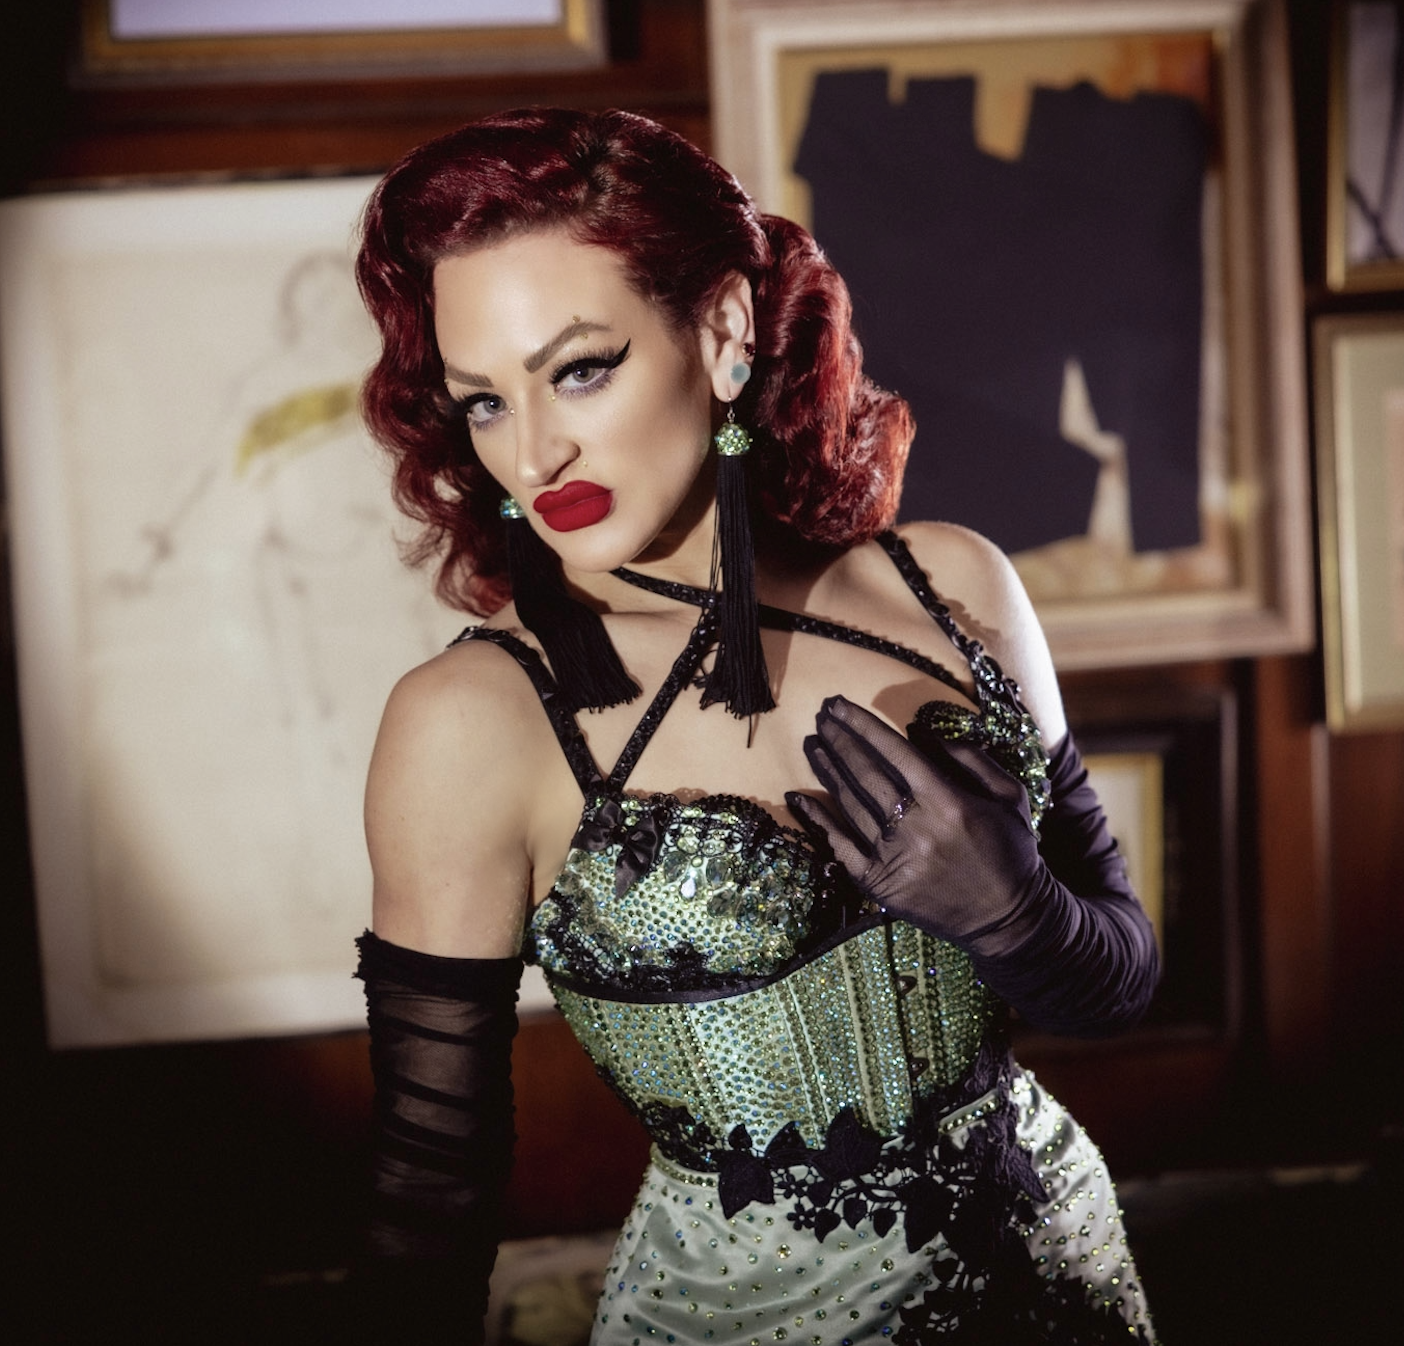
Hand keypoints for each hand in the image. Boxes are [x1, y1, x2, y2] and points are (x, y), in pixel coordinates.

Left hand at [785, 695, 1040, 945]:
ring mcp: (893, 856)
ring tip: (812, 744)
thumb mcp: (1008, 796)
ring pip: (850, 803)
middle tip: (820, 715)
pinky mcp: (878, 883)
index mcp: (947, 801)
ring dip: (827, 770)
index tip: (839, 705)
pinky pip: (839, 846)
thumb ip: (970, 759)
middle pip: (865, 773)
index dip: (862, 725)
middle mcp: (915, 826)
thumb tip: (920, 730)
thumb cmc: (1012, 851)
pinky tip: (798, 797)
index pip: (894, 752)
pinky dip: (817, 820)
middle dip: (839, 739)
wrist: (1008, 919)